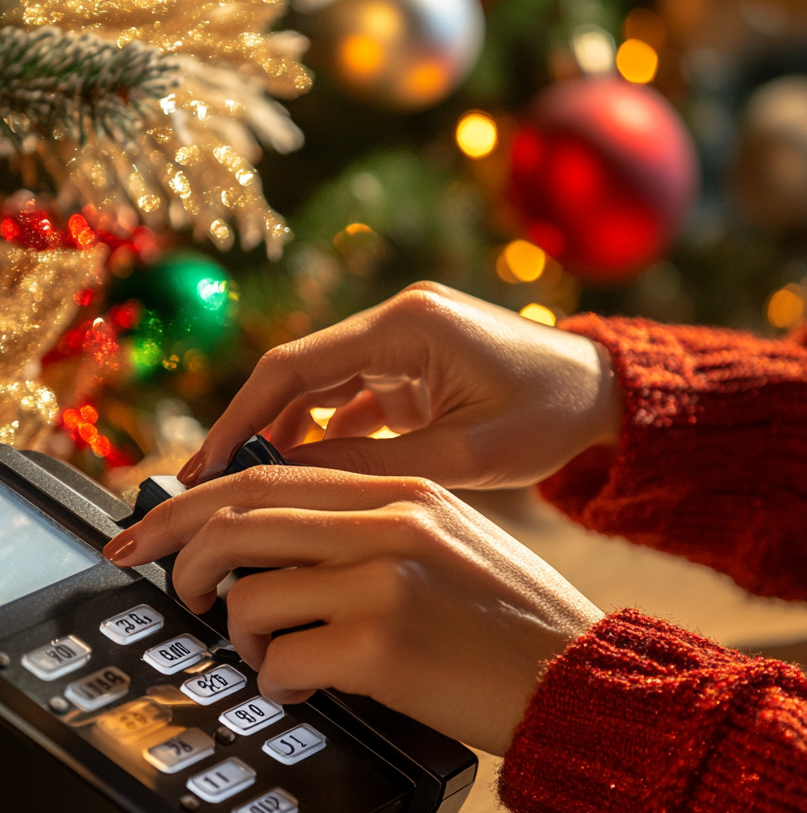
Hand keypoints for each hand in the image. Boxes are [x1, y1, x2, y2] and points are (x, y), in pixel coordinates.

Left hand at [103, 468, 601, 754]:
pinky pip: (284, 663)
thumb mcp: (447, 539)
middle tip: (164, 586)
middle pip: (237, 520)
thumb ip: (368, 523)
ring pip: (249, 596)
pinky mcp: (385, 647)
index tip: (150, 527)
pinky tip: (304, 688)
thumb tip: (266, 541)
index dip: (192, 501)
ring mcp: (386, 581)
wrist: (582, 678)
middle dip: (177, 555)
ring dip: (238, 635)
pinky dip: (276, 682)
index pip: (268, 475)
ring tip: (267, 655)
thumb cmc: (511, 621)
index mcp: (403, 488)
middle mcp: (391, 520)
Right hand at [178, 283, 620, 490]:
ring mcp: (402, 342)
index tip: (204, 464)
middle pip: (297, 374)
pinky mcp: (412, 366)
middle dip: (252, 428)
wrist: (607, 396)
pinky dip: (326, 436)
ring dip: (286, 435)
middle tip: (207, 485)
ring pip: (319, 389)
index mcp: (407, 326)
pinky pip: (351, 399)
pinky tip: (302, 478)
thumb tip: (291, 483)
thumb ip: (375, 466)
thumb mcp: (463, 455)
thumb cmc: (550, 418)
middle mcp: (395, 322)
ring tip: (246, 490)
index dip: (241, 416)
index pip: (295, 366)